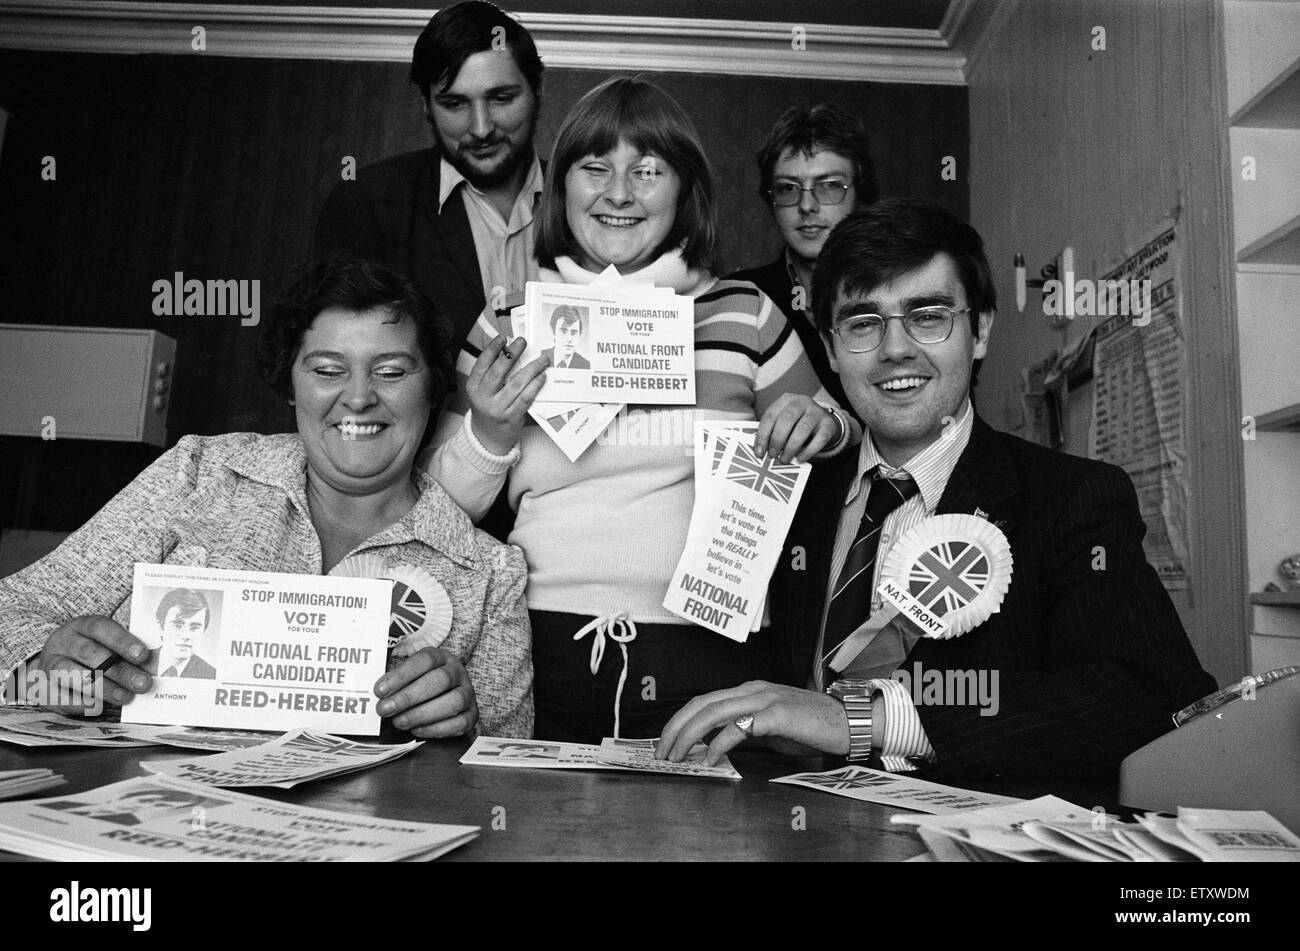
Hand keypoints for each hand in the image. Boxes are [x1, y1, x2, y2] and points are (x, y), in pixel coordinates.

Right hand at [36, 615, 153, 713]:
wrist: (54, 663)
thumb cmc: (93, 651)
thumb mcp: (107, 643)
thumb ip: (128, 651)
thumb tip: (154, 666)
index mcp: (82, 626)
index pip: (101, 628)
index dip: (122, 641)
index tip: (143, 655)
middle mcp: (64, 643)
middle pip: (91, 654)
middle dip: (120, 671)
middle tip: (143, 683)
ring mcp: (51, 665)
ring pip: (75, 676)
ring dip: (104, 688)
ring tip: (126, 697)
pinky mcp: (44, 689)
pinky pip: (61, 698)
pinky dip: (82, 704)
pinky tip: (100, 707)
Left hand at [374, 647, 479, 737]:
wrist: (447, 696)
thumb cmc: (419, 684)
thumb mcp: (408, 673)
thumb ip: (393, 678)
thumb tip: (375, 690)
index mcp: (441, 657)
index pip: (425, 659)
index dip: (401, 675)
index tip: (379, 690)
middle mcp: (458, 672)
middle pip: (440, 680)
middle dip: (409, 697)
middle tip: (384, 709)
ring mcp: (468, 693)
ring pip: (453, 702)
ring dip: (422, 714)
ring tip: (399, 722)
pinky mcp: (472, 715)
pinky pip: (459, 723)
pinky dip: (436, 729)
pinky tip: (416, 730)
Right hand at [466, 335, 548, 454]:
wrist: (488, 437)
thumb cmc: (489, 407)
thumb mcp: (483, 390)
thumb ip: (493, 373)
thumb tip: (511, 350)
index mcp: (473, 387)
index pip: (481, 364)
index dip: (492, 349)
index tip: (503, 338)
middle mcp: (483, 397)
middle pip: (498, 372)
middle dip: (511, 354)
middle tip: (522, 342)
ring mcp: (497, 409)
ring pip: (515, 384)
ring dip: (531, 369)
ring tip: (542, 359)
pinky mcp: (511, 417)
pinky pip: (525, 399)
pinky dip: (535, 386)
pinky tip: (542, 377)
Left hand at [656, 680, 848, 765]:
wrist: (848, 722)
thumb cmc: (813, 727)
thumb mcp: (771, 728)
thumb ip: (745, 730)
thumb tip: (716, 745)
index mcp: (750, 691)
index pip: (705, 700)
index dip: (681, 719)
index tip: (667, 741)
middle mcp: (753, 690)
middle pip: (702, 703)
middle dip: (676, 727)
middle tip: (662, 750)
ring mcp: (765, 699)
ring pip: (714, 711)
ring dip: (690, 735)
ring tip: (678, 755)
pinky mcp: (777, 715)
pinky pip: (740, 727)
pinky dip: (720, 743)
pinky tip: (711, 757)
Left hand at [754, 394, 838, 463]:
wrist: (822, 422)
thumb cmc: (796, 424)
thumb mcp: (782, 422)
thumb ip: (772, 432)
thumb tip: (761, 450)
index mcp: (785, 400)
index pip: (770, 416)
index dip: (763, 435)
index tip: (759, 452)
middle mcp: (802, 402)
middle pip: (787, 420)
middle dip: (777, 440)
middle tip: (772, 456)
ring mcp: (816, 412)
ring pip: (802, 429)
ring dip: (791, 447)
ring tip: (784, 459)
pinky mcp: (828, 424)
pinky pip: (819, 439)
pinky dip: (808, 451)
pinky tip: (800, 459)